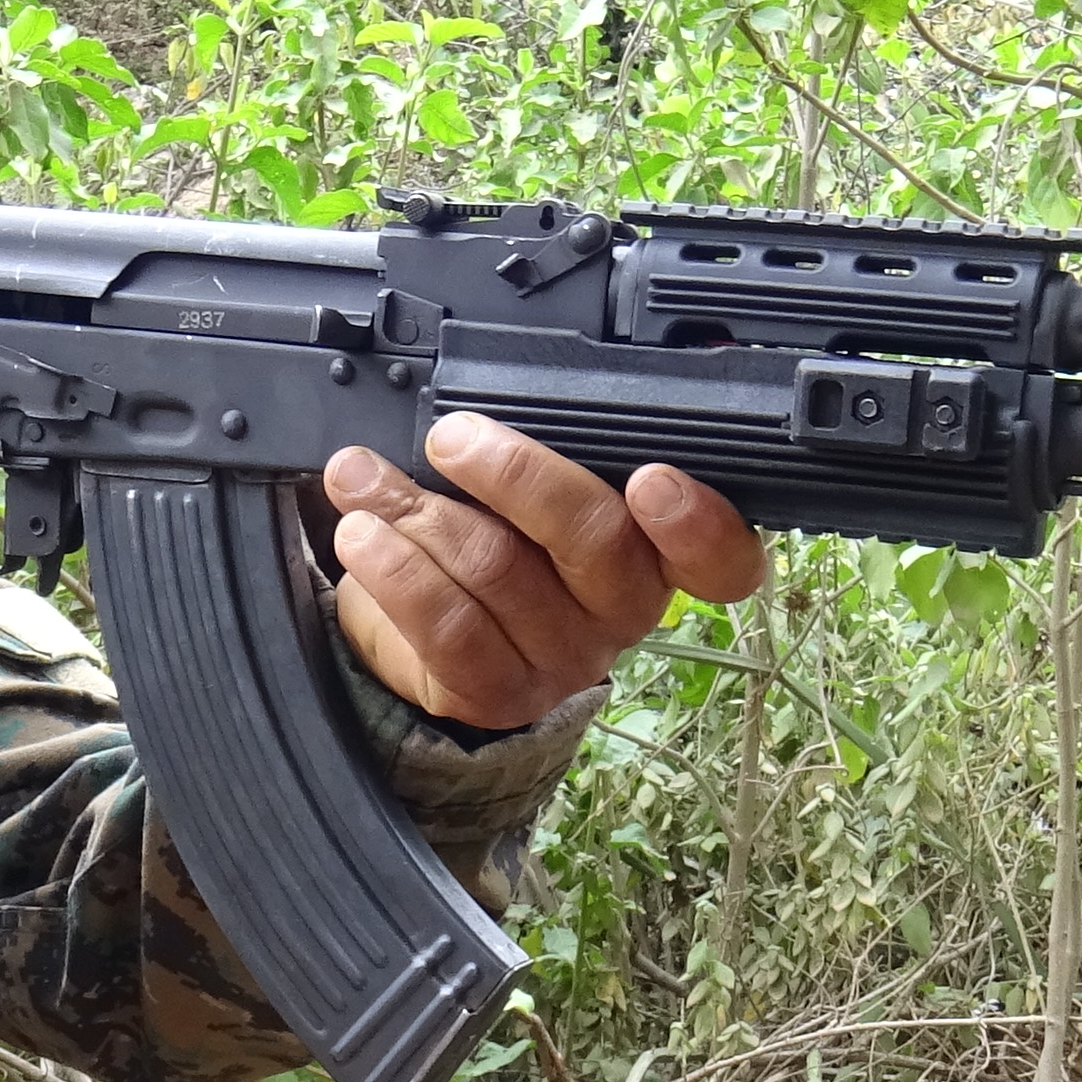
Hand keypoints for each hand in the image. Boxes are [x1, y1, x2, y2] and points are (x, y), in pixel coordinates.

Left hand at [324, 413, 767, 730]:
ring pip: (500, 570)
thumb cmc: (493, 541)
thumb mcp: (528, 492)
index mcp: (654, 552)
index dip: (699, 522)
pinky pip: (449, 628)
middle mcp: (621, 610)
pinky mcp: (497, 693)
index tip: (652, 477)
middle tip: (451, 437)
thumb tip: (486, 388)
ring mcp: (562, 657)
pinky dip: (396, 570)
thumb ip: (543, 447)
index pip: (721, 558)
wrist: (432, 647)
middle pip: (595, 538)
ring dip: (417, 511)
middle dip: (514, 473)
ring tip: (360, 479)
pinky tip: (362, 536)